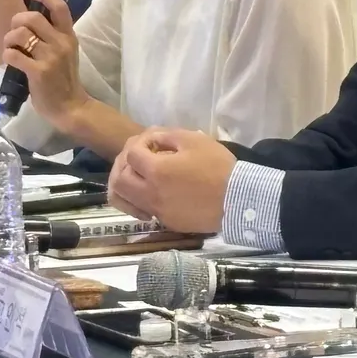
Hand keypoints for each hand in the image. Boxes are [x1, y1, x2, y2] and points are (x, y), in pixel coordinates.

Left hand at [3, 0, 87, 128]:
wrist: (70, 107)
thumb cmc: (64, 80)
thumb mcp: (66, 53)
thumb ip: (53, 37)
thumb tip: (29, 21)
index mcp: (69, 36)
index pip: (59, 7)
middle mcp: (61, 43)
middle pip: (32, 17)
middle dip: (16, 21)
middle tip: (14, 33)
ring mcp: (50, 57)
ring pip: (20, 34)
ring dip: (9, 39)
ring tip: (10, 48)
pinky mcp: (38, 71)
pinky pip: (13, 54)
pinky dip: (6, 55)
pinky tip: (10, 61)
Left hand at [107, 128, 235, 233]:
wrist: (238, 200)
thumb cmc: (218, 167)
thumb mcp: (194, 140)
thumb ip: (166, 135)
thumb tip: (150, 139)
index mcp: (156, 171)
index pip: (131, 154)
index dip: (139, 144)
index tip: (153, 144)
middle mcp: (150, 194)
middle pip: (118, 180)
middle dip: (123, 165)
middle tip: (138, 159)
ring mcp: (157, 211)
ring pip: (123, 201)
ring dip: (124, 186)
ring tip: (136, 177)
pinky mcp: (166, 222)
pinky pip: (141, 210)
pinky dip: (138, 200)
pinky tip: (152, 192)